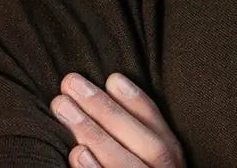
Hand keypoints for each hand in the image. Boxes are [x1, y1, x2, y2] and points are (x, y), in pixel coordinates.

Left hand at [50, 72, 186, 167]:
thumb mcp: (142, 159)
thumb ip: (131, 137)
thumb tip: (107, 89)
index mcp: (173, 164)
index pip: (158, 128)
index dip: (137, 102)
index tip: (111, 77)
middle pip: (143, 144)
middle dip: (106, 111)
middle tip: (71, 84)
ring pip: (126, 166)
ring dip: (94, 133)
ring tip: (63, 109)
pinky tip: (76, 153)